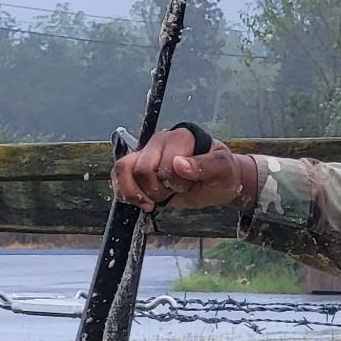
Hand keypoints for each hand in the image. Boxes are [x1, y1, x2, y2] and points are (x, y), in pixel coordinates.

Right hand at [111, 129, 258, 213]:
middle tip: (175, 192)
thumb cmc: (222, 174)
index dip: (174, 182)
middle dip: (158, 190)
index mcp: (181, 137)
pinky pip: (119, 176)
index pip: (165, 164)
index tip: (189, 185)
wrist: (217, 183)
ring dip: (137, 193)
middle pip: (141, 170)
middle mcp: (160, 141)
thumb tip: (178, 163)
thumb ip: (203, 166)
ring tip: (154, 202)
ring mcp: (147, 154)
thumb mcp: (222, 171)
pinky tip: (142, 203)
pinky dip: (125, 193)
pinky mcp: (138, 168)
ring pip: (123, 169)